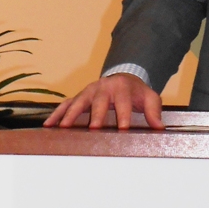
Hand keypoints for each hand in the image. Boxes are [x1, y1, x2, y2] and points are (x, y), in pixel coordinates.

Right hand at [44, 72, 163, 130]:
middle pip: (99, 102)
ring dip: (71, 114)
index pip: (124, 104)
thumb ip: (154, 112)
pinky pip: (66, 104)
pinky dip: (57, 114)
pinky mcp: (79, 96)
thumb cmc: (136, 93)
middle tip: (93, 129)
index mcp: (122, 88)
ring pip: (78, 102)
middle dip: (96, 115)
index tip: (123, 130)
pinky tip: (48, 125)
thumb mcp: (149, 98)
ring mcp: (89, 91)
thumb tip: (159, 128)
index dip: (124, 116)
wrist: (123, 77)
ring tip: (63, 128)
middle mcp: (103, 87)